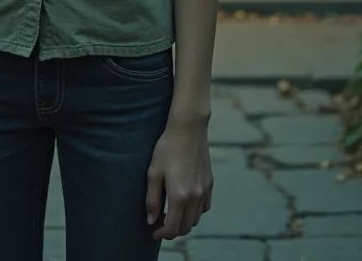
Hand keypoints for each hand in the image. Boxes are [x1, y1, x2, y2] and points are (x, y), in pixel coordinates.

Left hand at [146, 118, 212, 239]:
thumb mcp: (153, 172)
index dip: (162, 234)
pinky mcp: (210, 182)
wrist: (188, 128)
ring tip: (172, 214)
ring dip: (184, 222)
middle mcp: (195, 197)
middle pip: (185, 227)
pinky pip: (204, 207)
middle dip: (172, 231)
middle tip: (160, 224)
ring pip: (196, 219)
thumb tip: (151, 220)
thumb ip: (152, 199)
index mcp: (179, 196)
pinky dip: (195, 212)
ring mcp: (205, 190)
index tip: (154, 231)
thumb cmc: (167, 148)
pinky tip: (186, 203)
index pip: (172, 228)